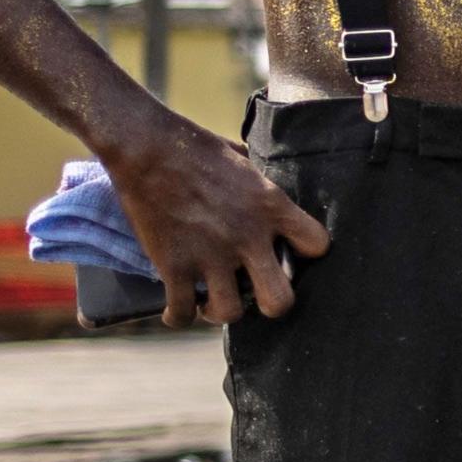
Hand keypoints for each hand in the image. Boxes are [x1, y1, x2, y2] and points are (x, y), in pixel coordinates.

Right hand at [101, 118, 327, 325]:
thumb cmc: (195, 146)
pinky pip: (181, 312)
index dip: (306, 253)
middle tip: (256, 293)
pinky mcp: (173, 265)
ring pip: (230, 313)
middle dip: (271, 302)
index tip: (289, 252)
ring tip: (213, 300)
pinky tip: (179, 311)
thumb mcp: (244, 161)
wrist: (145, 145)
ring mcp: (210, 255)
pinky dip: (179, 316)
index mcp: (271, 206)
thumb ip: (260, 188)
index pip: (317, 245)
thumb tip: (267, 195)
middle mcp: (247, 236)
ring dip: (221, 311)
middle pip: (280, 300)